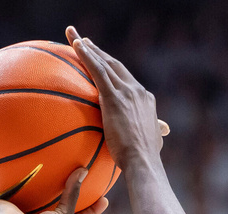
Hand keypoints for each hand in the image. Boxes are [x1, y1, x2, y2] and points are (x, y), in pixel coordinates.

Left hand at [65, 26, 166, 170]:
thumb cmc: (141, 160)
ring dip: (90, 48)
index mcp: (144, 99)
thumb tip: (151, 138)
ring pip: (106, 64)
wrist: (143, 161)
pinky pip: (98, 71)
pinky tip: (76, 46)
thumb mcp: (146, 143)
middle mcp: (138, 91)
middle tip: (85, 42)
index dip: (112, 68)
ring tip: (76, 38)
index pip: (125, 79)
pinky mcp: (115, 97)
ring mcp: (127, 92)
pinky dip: (87, 56)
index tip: (102, 60)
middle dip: (99, 52)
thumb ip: (145, 135)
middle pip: (115, 65)